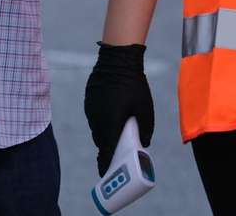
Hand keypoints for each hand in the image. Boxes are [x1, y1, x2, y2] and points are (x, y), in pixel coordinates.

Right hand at [84, 42, 154, 175]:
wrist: (118, 61)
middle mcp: (98, 121)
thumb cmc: (135, 86)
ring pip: (98, 130)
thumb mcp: (146, 109)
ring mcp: (91, 112)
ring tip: (118, 129)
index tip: (105, 174)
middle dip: (108, 148)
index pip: (105, 152)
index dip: (105, 165)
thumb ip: (146, 129)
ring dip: (106, 133)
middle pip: (102, 142)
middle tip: (118, 151)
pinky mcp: (89, 102)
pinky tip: (113, 112)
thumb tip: (145, 143)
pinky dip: (103, 120)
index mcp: (111, 125)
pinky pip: (95, 117)